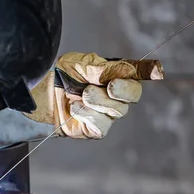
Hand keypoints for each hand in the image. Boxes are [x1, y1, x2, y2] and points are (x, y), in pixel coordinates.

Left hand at [25, 52, 163, 138]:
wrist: (37, 98)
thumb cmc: (58, 77)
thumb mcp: (78, 64)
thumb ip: (102, 68)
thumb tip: (125, 69)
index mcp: (113, 74)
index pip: (135, 73)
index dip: (148, 72)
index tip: (157, 70)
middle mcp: (113, 95)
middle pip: (133, 95)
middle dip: (123, 90)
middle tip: (109, 86)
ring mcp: (105, 114)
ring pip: (118, 111)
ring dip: (100, 101)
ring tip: (82, 94)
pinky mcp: (94, 129)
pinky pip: (102, 125)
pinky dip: (89, 115)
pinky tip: (75, 108)